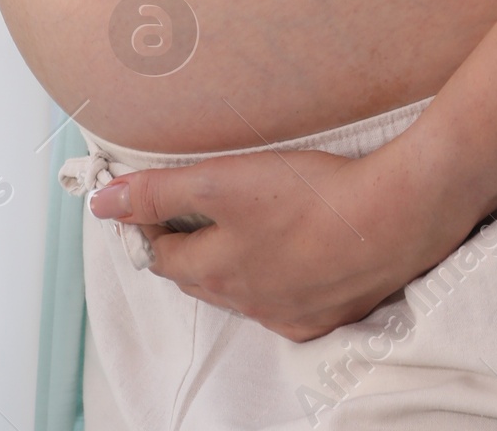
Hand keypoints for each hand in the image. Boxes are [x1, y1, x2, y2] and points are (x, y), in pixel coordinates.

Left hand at [87, 137, 472, 339]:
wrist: (394, 218)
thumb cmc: (308, 196)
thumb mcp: (222, 181)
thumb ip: (160, 192)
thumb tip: (102, 203)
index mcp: (214, 274)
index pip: (162, 256)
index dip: (152, 224)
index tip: (154, 199)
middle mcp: (246, 304)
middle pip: (201, 276)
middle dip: (191, 244)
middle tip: (197, 205)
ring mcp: (290, 313)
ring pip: (244, 289)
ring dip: (236, 261)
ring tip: (248, 222)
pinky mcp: (329, 312)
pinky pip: (288, 299)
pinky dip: (281, 275)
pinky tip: (296, 249)